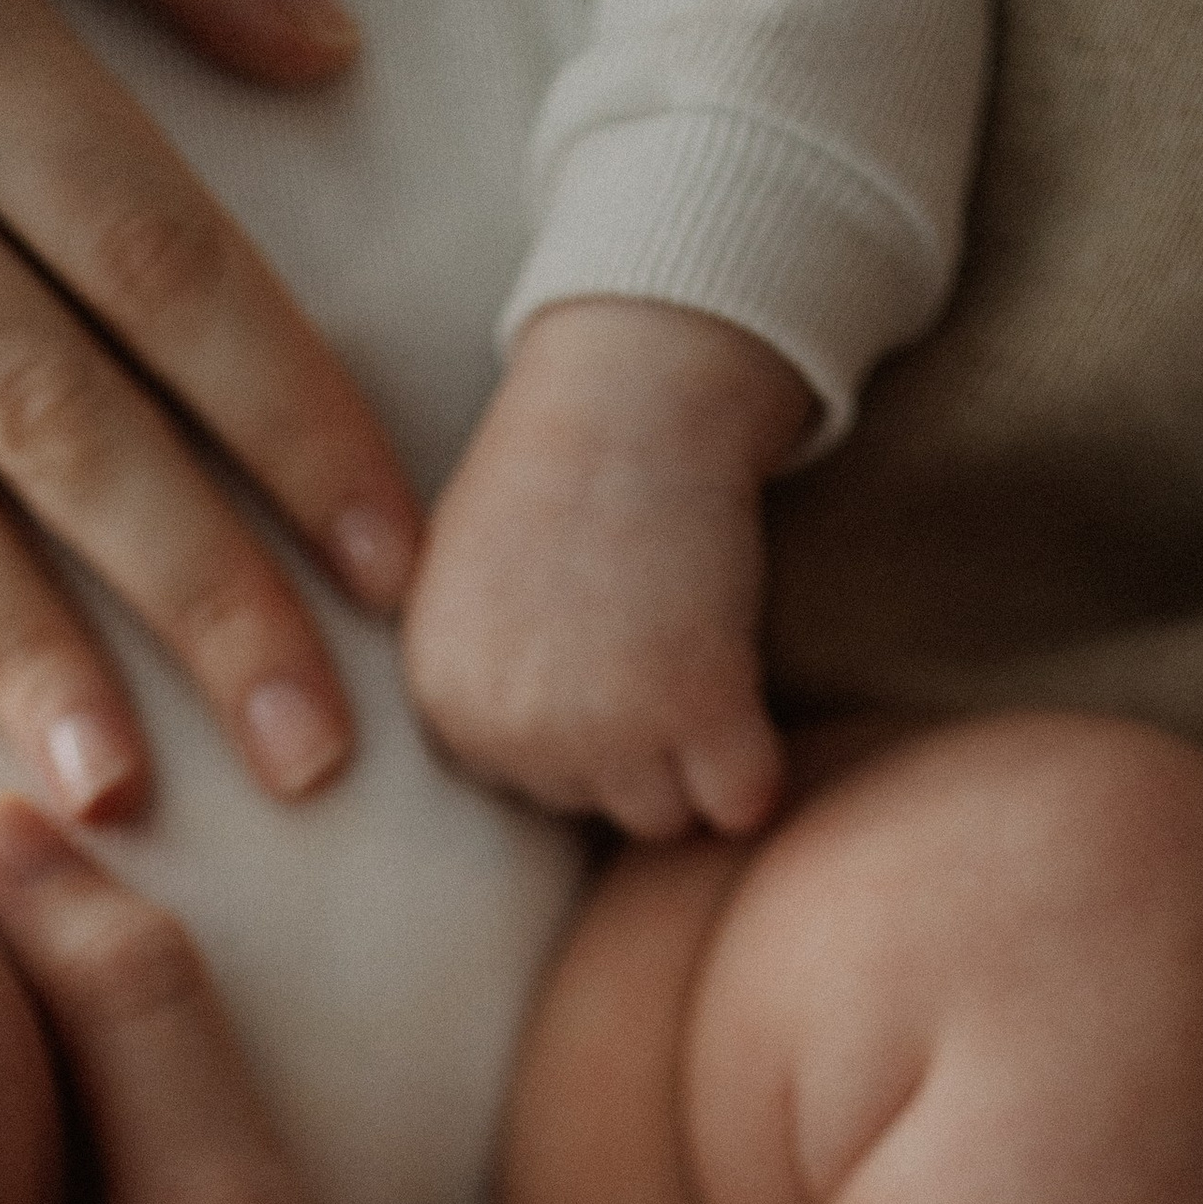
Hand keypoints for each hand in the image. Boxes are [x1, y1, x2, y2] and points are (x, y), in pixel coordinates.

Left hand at [406, 301, 808, 842]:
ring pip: (665, 815)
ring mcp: (604, 725)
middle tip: (645, 630)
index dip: (570, 721)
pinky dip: (758, 762)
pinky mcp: (697, 707)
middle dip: (629, 741)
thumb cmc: (560, 473)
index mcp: (444, 700)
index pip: (523, 787)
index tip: (589, 638)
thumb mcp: (464, 591)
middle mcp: (510, 728)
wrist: (637, 388)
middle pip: (592, 808)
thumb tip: (516, 779)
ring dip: (692, 754)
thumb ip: (478, 689)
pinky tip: (745, 695)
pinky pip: (741, 800)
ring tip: (687, 647)